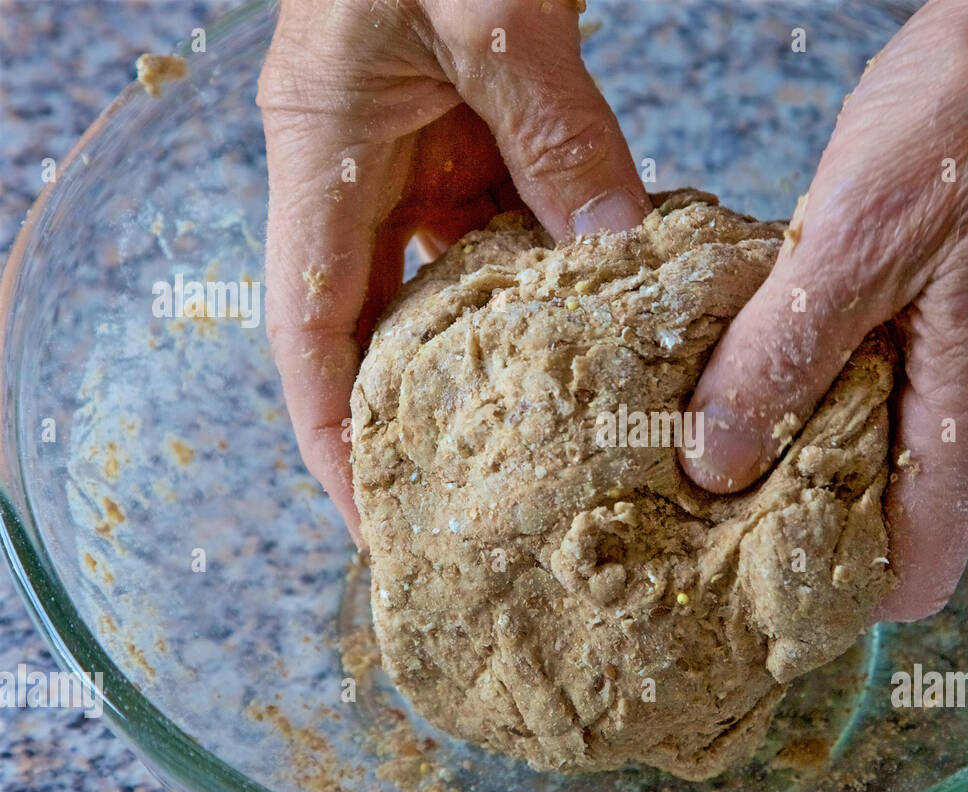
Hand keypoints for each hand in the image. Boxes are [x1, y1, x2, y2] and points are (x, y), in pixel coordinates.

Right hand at [257, 0, 649, 544]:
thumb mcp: (499, 21)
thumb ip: (558, 141)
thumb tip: (616, 258)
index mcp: (321, 144)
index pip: (306, 327)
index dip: (331, 434)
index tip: (374, 520)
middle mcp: (359, 157)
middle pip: (373, 318)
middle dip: (417, 410)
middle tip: (480, 498)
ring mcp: (419, 141)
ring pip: (451, 273)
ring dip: (501, 339)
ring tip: (555, 428)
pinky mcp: (475, 121)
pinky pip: (504, 218)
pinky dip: (546, 267)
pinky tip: (598, 311)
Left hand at [680, 0, 967, 619]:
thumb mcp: (857, 238)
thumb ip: (783, 356)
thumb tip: (715, 461)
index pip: (918, 568)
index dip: (835, 586)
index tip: (748, 572)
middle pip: (898, 505)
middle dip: (804, 504)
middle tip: (704, 482)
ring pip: (894, 431)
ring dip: (812, 425)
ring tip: (722, 405)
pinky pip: (906, 364)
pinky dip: (840, 361)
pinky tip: (779, 325)